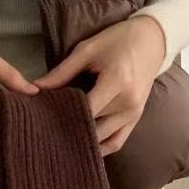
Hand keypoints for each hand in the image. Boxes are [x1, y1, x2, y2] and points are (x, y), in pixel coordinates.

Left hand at [33, 16, 166, 156]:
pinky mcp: (136, 119)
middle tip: (45, 130)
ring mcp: (134, 114)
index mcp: (116, 82)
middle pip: (92, 127)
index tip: (42, 118)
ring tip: (60, 140)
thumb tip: (36, 88)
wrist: (152, 40)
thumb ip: (62, 72)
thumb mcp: (88, 50)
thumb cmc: (118, 40)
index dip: (62, 116)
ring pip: (103, 139)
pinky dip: (100, 147)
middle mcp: (127, 103)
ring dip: (83, 140)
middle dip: (69, 129)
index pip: (85, 110)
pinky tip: (83, 146)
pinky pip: (116, 142)